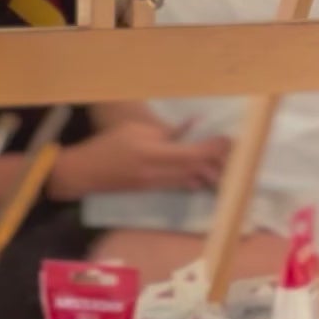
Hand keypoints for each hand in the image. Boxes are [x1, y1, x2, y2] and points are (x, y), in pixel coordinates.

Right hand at [47, 118, 230, 200]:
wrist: (85, 173)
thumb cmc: (108, 145)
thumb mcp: (136, 130)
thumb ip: (166, 132)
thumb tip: (192, 126)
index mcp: (152, 155)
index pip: (191, 154)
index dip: (212, 149)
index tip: (227, 140)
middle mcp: (157, 174)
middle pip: (195, 170)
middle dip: (216, 161)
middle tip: (233, 151)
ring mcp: (154, 186)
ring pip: (189, 180)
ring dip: (208, 173)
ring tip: (226, 163)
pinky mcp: (151, 191)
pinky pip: (178, 185)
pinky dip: (194, 179)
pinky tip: (204, 175)